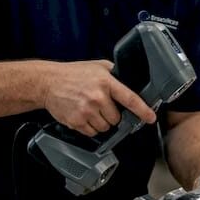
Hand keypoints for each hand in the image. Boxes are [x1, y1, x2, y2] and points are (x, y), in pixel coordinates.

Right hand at [42, 60, 156, 136]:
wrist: (48, 82)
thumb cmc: (73, 74)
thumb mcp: (97, 66)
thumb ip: (114, 74)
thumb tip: (129, 82)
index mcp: (106, 82)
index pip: (129, 98)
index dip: (143, 110)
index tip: (151, 118)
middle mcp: (97, 97)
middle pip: (116, 118)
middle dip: (112, 114)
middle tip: (101, 105)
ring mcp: (86, 111)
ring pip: (105, 127)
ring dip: (101, 122)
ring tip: (91, 110)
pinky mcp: (76, 121)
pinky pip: (92, 132)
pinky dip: (90, 127)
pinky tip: (83, 115)